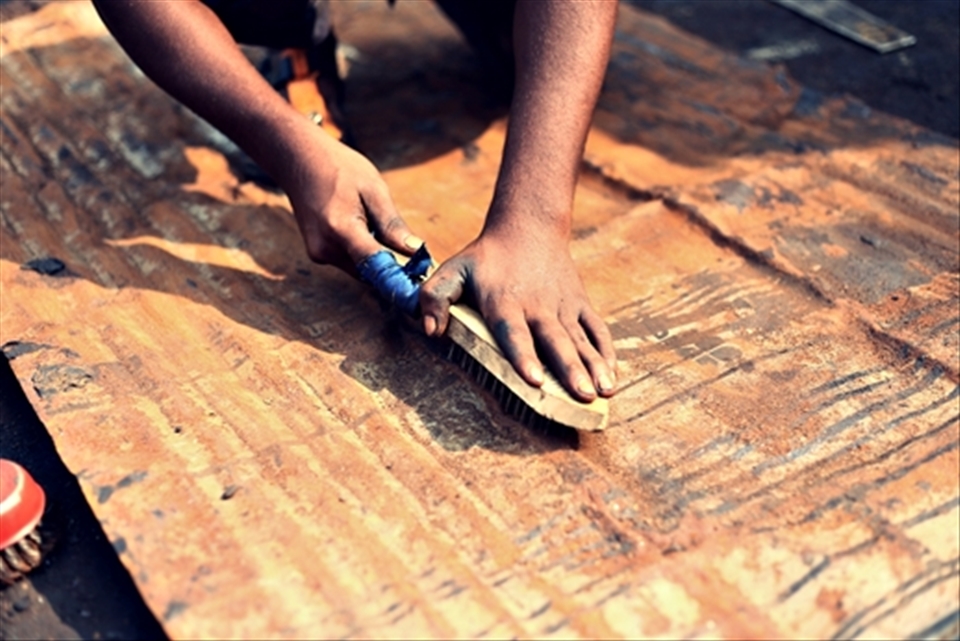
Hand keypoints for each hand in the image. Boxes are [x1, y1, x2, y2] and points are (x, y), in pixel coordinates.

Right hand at [284, 126, 421, 272]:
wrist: (299, 160)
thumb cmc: (338, 167)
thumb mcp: (373, 188)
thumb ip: (392, 224)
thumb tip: (415, 250)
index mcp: (340, 229)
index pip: (377, 266)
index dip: (402, 275)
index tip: (421, 275)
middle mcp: (326, 248)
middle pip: (370, 272)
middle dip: (392, 265)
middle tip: (412, 250)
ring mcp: (318, 254)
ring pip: (361, 269)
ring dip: (376, 258)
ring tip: (378, 226)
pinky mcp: (317, 254)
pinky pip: (350, 262)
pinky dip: (362, 253)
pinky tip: (363, 228)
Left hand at [419, 226, 616, 401]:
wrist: (528, 226)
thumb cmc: (485, 257)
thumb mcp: (453, 269)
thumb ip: (435, 297)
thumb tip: (429, 330)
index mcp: (504, 302)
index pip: (514, 333)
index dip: (524, 356)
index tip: (533, 378)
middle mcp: (537, 306)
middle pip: (555, 341)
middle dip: (569, 369)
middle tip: (581, 395)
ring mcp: (563, 306)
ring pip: (580, 340)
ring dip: (593, 366)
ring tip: (604, 392)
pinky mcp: (580, 303)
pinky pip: (596, 329)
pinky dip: (606, 352)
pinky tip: (611, 377)